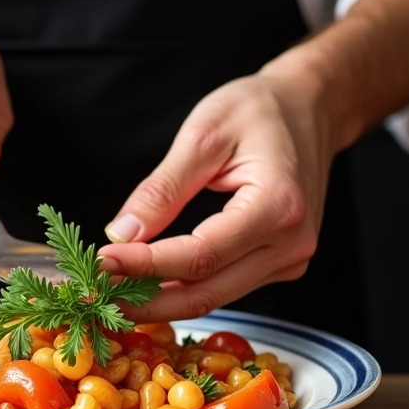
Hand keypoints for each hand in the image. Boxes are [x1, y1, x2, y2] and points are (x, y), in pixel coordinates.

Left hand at [98, 56, 339, 321]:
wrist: (310, 107)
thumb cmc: (259, 110)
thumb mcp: (203, 136)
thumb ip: (162, 190)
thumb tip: (121, 236)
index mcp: (278, 206)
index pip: (200, 255)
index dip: (146, 266)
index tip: (102, 262)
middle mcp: (291, 243)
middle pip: (208, 291)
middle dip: (147, 300)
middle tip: (98, 293)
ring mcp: (290, 259)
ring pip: (216, 296)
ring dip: (162, 300)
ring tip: (114, 291)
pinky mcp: (281, 264)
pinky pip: (227, 286)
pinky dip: (185, 289)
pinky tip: (150, 283)